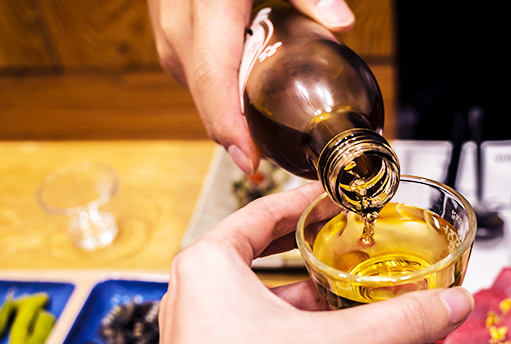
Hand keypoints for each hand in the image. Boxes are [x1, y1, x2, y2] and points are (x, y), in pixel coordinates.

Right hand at [148, 0, 355, 174]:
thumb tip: (343, 26)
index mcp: (208, 3)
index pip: (213, 76)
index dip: (229, 125)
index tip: (250, 160)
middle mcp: (179, 21)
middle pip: (204, 93)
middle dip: (234, 133)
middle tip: (270, 158)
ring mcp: (167, 28)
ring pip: (194, 88)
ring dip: (224, 115)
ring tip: (260, 136)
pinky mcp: (168, 33)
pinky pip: (190, 74)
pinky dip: (216, 94)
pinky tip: (243, 102)